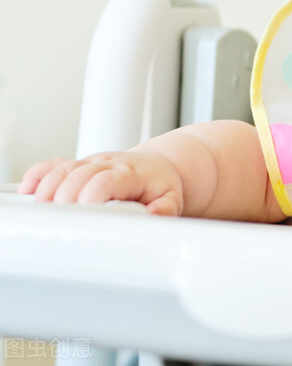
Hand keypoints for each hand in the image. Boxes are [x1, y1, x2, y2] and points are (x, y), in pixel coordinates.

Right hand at [18, 150, 184, 215]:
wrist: (159, 167)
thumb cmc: (160, 186)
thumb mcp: (171, 199)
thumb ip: (165, 210)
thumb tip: (152, 216)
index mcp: (131, 173)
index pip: (106, 179)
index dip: (91, 194)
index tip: (83, 211)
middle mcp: (108, 164)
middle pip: (79, 174)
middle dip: (65, 196)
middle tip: (60, 218)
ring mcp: (92, 163)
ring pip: (63, 169)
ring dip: (48, 188)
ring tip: (44, 210)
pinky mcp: (79, 165)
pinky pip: (55, 164)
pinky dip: (39, 174)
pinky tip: (29, 189)